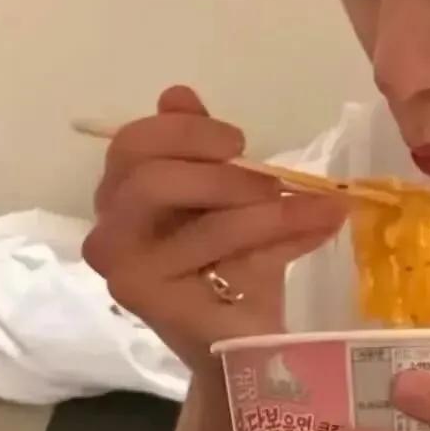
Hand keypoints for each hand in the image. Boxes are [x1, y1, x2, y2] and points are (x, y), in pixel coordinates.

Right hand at [81, 85, 347, 372]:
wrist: (247, 336)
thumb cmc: (236, 259)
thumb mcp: (231, 194)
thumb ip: (206, 149)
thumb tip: (176, 94)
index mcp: (125, 192)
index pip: (133, 141)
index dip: (187, 131)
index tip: (239, 141)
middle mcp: (112, 226)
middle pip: (146, 170)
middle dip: (218, 166)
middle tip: (270, 180)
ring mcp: (123, 263)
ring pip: (189, 209)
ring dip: (258, 201)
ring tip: (311, 206)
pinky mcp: (147, 294)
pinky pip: (213, 244)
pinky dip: (275, 229)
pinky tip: (317, 226)